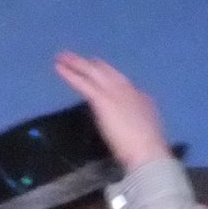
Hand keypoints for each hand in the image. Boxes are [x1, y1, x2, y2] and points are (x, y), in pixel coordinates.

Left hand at [54, 53, 169, 172]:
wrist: (148, 151)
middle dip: (91, 65)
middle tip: (76, 58)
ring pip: (93, 72)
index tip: (98, 69)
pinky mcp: (102, 99)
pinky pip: (83, 83)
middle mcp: (127, 90)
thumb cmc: (147, 151)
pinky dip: (70, 75)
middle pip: (106, 72)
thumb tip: (129, 128)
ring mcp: (115, 92)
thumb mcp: (144, 134)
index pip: (121, 82)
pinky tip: (59, 68)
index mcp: (140, 99)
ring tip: (62, 57)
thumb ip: (135, 126)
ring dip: (77, 63)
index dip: (107, 75)